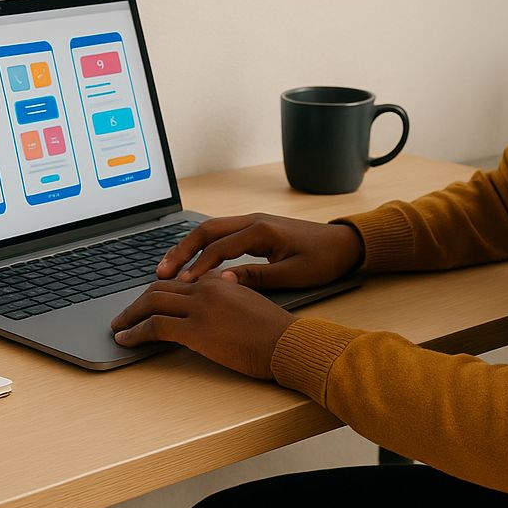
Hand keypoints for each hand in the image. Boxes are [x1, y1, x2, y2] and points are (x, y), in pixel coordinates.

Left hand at [111, 272, 294, 378]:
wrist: (289, 344)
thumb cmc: (276, 332)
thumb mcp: (250, 304)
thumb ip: (227, 299)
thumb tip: (208, 309)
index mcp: (220, 281)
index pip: (178, 280)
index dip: (156, 291)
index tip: (144, 304)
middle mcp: (206, 288)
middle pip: (159, 288)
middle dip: (136, 302)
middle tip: (123, 315)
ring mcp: (200, 308)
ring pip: (151, 303)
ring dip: (129, 316)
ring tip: (118, 328)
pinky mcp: (196, 330)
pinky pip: (155, 327)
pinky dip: (135, 332)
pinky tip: (127, 340)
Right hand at [157, 213, 364, 288]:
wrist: (345, 244)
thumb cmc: (324, 260)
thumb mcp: (293, 274)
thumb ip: (257, 277)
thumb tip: (222, 283)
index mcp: (262, 231)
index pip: (220, 248)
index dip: (198, 267)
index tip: (182, 285)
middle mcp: (254, 221)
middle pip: (207, 231)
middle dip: (182, 251)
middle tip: (161, 273)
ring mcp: (254, 222)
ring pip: (211, 230)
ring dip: (188, 247)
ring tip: (168, 268)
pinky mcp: (255, 229)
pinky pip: (221, 235)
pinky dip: (203, 247)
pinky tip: (192, 262)